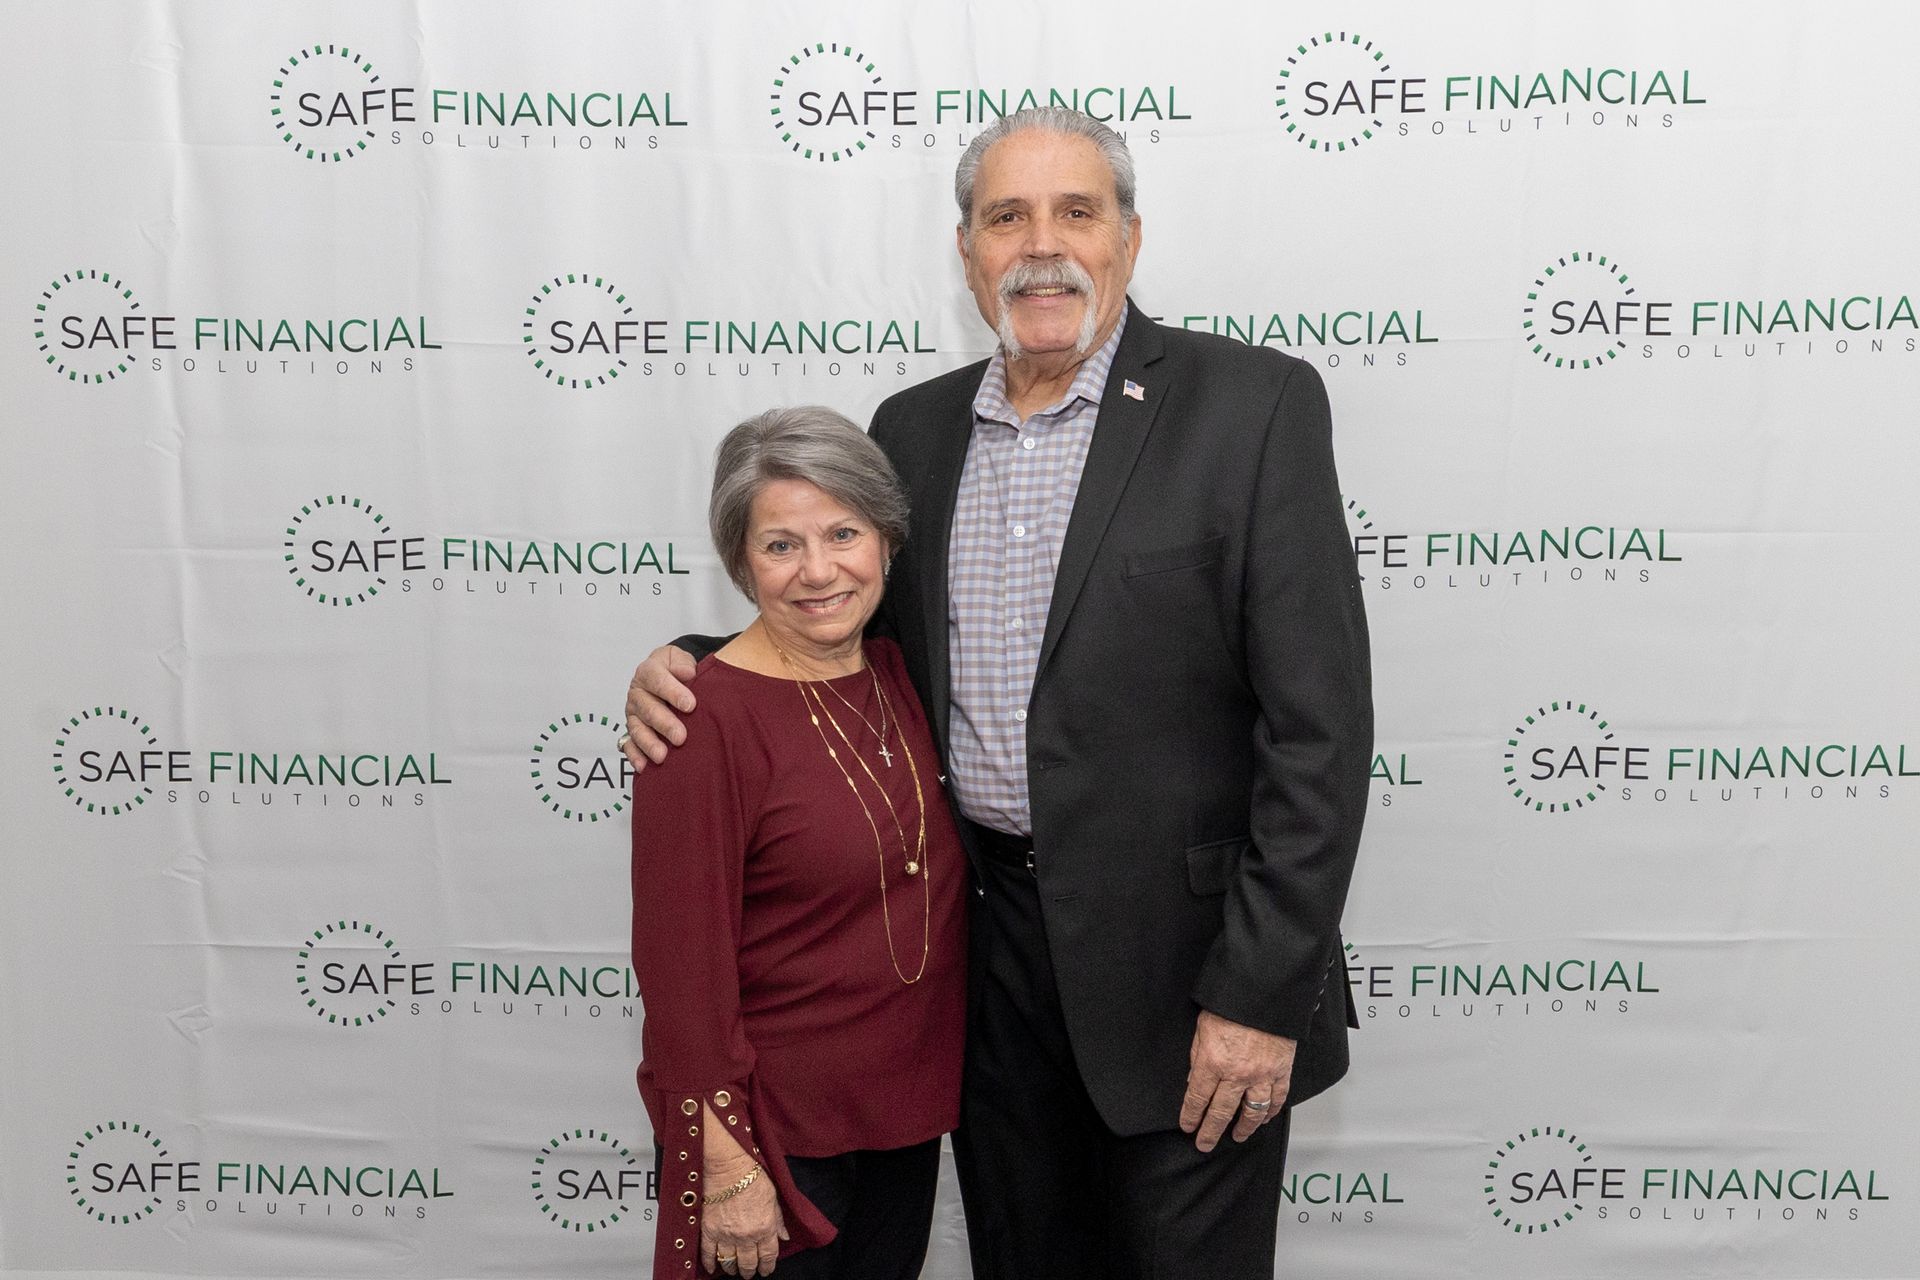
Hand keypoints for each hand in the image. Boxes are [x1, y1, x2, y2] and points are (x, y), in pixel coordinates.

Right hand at [620, 644, 698, 769]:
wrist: (669, 674)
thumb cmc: (676, 668)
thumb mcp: (680, 658)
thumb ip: (683, 663)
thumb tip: (687, 673)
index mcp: (648, 672)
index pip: (657, 680)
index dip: (673, 693)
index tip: (690, 705)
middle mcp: (637, 693)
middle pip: (648, 709)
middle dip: (664, 724)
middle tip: (681, 737)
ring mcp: (633, 713)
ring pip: (638, 729)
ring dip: (649, 743)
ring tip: (663, 756)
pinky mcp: (632, 730)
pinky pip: (629, 744)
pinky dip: (635, 756)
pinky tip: (644, 766)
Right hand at [701, 1154, 784, 1275]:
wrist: (727, 1168)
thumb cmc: (751, 1177)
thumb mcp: (773, 1197)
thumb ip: (778, 1219)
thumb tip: (784, 1236)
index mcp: (765, 1228)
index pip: (768, 1255)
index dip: (768, 1265)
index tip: (767, 1270)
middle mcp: (746, 1236)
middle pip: (749, 1262)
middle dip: (751, 1271)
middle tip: (751, 1273)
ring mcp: (726, 1235)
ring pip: (730, 1261)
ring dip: (733, 1269)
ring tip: (735, 1271)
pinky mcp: (709, 1231)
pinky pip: (709, 1253)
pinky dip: (711, 1263)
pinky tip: (713, 1268)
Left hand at [1178, 1009, 1295, 1151]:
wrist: (1264, 992)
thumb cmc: (1231, 1004)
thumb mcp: (1202, 1027)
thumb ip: (1197, 1056)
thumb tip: (1193, 1079)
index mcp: (1212, 1062)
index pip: (1197, 1098)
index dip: (1191, 1116)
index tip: (1187, 1127)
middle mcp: (1236, 1074)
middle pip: (1222, 1113)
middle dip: (1211, 1132)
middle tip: (1205, 1144)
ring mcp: (1261, 1075)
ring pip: (1252, 1112)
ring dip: (1243, 1128)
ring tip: (1236, 1137)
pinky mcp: (1281, 1071)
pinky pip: (1277, 1099)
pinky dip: (1271, 1112)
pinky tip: (1265, 1119)